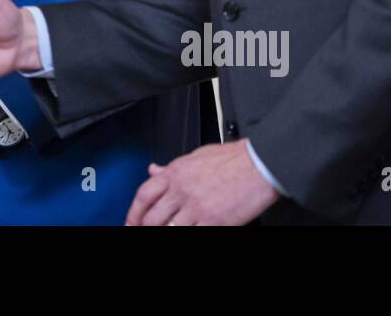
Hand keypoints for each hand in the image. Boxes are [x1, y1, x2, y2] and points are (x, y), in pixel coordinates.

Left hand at [125, 139, 279, 225]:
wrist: (259, 164)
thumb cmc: (233, 160)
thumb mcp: (196, 156)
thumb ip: (172, 167)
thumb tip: (153, 170)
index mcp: (176, 173)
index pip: (144, 195)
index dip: (133, 213)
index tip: (131, 222)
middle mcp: (182, 191)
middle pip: (152, 217)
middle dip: (146, 228)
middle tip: (144, 231)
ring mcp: (197, 208)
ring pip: (169, 228)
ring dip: (166, 231)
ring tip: (168, 231)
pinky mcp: (214, 221)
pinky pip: (192, 234)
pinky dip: (188, 234)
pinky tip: (190, 231)